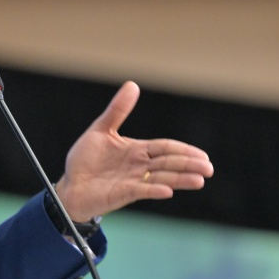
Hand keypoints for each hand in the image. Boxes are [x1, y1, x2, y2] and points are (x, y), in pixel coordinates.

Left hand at [53, 81, 212, 222]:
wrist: (69, 186)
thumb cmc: (85, 160)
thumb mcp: (101, 130)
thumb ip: (117, 110)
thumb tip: (132, 84)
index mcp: (137, 150)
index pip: (165, 148)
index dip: (184, 150)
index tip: (203, 155)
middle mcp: (139, 166)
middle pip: (169, 163)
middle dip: (189, 165)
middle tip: (209, 169)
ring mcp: (132, 181)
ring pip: (161, 178)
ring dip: (180, 179)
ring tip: (199, 180)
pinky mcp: (122, 194)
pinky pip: (141, 191)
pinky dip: (154, 190)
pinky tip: (168, 191)